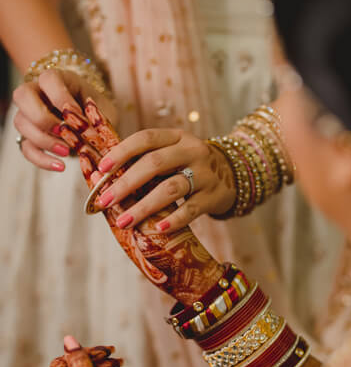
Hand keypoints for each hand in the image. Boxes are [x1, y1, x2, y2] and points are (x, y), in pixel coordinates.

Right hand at [12, 69, 116, 171]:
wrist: (93, 124)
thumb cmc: (97, 111)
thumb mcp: (103, 109)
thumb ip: (97, 115)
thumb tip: (89, 127)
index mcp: (56, 80)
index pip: (47, 79)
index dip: (60, 97)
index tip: (77, 114)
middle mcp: (37, 93)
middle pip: (22, 96)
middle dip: (42, 117)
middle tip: (63, 131)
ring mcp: (29, 115)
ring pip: (21, 123)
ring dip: (43, 140)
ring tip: (67, 152)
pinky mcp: (30, 137)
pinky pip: (26, 148)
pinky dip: (42, 159)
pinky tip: (60, 166)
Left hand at [56, 99, 223, 304]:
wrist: (233, 175)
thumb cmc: (190, 167)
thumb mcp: (173, 154)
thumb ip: (145, 161)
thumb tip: (101, 177)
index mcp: (176, 137)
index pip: (146, 138)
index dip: (122, 152)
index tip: (101, 170)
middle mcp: (192, 151)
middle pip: (155, 163)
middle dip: (126, 184)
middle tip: (104, 201)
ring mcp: (205, 174)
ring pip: (171, 188)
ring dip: (144, 206)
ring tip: (124, 221)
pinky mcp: (214, 196)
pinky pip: (191, 209)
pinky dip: (173, 220)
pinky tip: (157, 229)